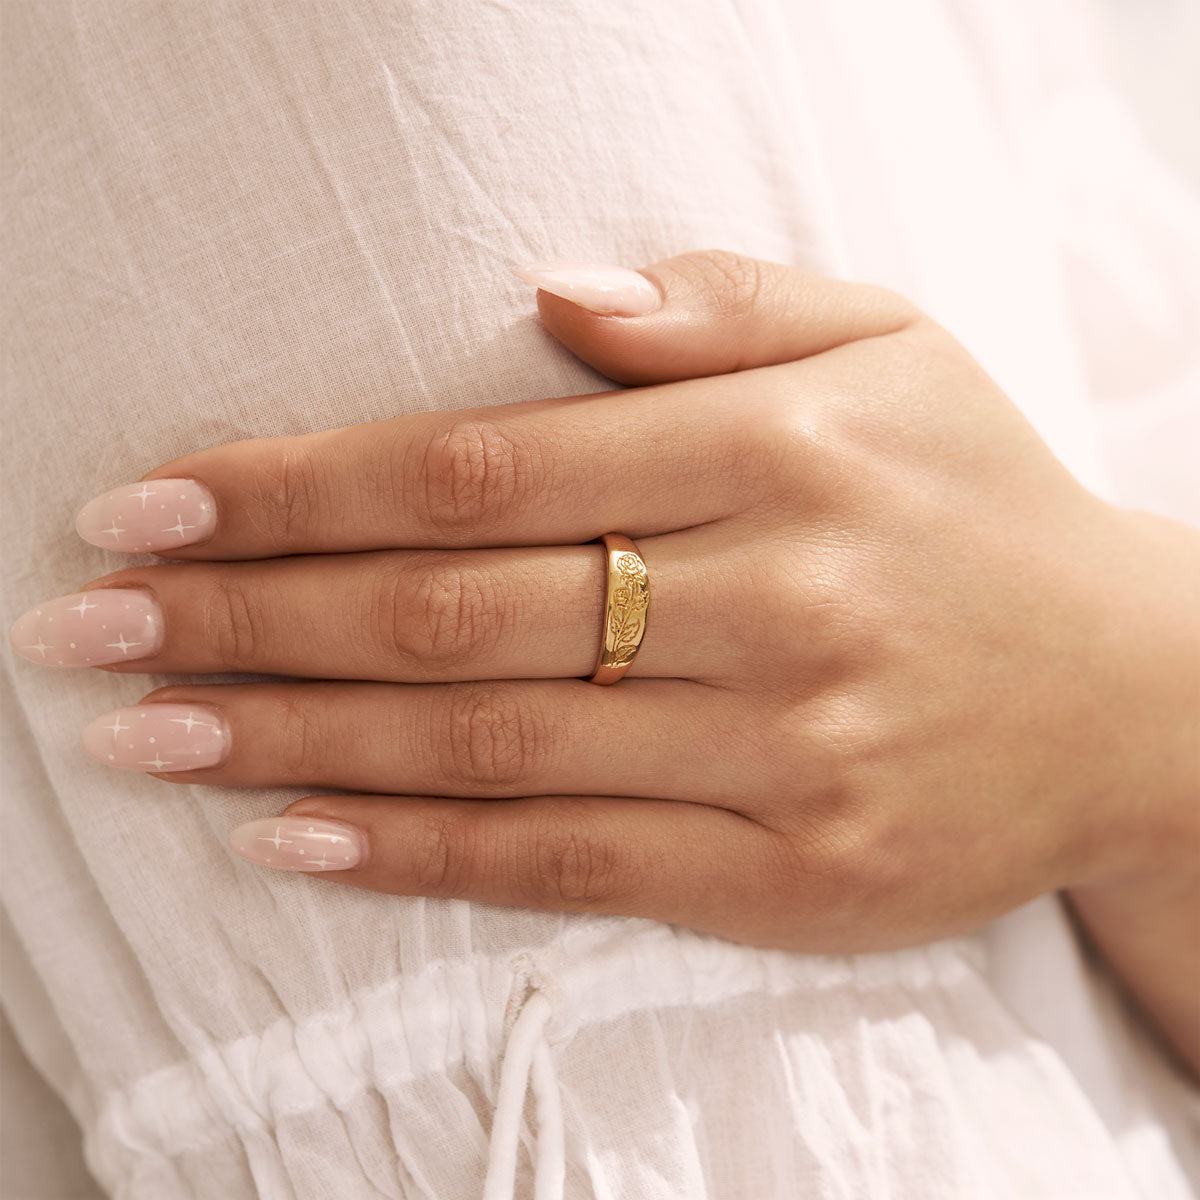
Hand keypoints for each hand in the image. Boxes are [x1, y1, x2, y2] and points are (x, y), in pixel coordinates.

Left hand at [11, 250, 1197, 954]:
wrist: (1131, 695)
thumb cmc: (981, 507)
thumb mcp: (893, 348)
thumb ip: (723, 308)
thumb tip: (547, 296)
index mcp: (788, 452)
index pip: (486, 468)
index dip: (301, 488)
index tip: (157, 505)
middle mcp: (782, 600)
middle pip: (457, 611)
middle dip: (251, 616)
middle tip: (93, 625)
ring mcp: (788, 753)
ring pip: (489, 748)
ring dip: (294, 740)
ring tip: (149, 730)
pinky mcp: (794, 876)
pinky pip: (571, 863)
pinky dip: (418, 853)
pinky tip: (291, 835)